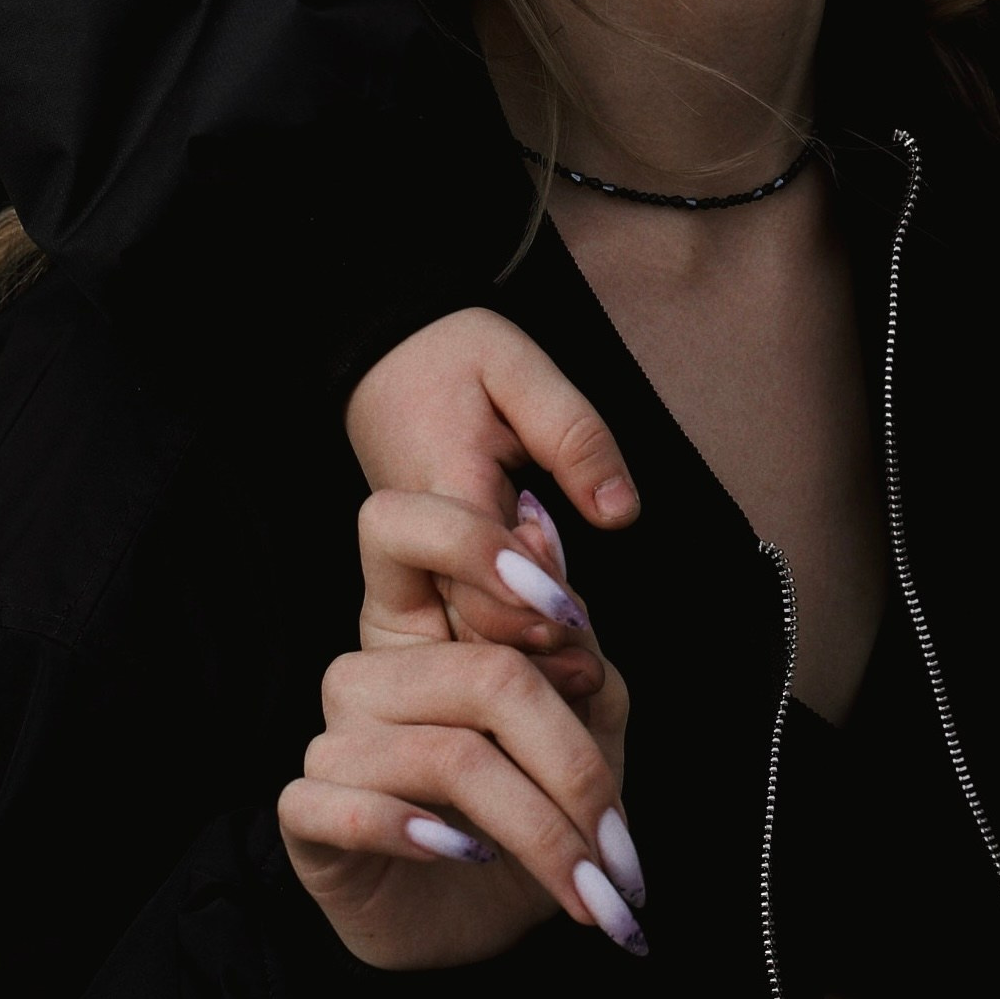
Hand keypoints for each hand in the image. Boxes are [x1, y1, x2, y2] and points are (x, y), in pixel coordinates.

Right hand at [277, 483, 640, 969]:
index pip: (400, 524)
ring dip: (538, 831)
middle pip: (479, 674)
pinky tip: (468, 856)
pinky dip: (422, 835)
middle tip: (623, 843)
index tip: (568, 617)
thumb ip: (574, 646)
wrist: (482, 928)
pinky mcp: (307, 817)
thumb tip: (548, 547)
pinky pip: (351, 807)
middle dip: (573, 764)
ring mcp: (332, 743)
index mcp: (421, 624)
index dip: (477, 547)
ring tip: (589, 886)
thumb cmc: (534, 810)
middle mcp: (368, 671)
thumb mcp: (586, 725)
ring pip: (446, 757)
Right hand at [346, 308, 639, 656]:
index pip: (487, 576)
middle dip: (532, 635)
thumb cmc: (453, 354)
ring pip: (463, 630)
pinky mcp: (424, 562)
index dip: (537, 599)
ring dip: (521, 641)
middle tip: (583, 634)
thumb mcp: (521, 370)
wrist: (380, 354)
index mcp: (448, 487)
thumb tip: (619, 512)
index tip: (576, 607)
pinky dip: (506, 628)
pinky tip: (548, 624)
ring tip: (575, 644)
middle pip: (471, 621)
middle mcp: (423, 535)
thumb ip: (574, 438)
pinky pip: (462, 615)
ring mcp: (418, 554)